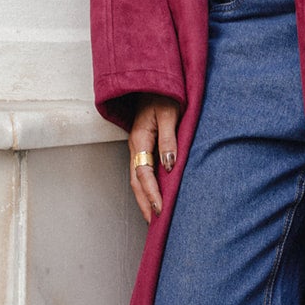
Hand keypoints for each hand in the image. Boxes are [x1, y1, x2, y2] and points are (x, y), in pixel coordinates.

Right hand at [128, 93, 181, 219]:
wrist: (152, 82)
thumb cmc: (163, 96)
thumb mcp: (169, 114)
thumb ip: (169, 139)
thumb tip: (169, 166)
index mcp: (140, 139)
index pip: (143, 173)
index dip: (151, 193)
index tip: (160, 209)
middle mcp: (135, 146)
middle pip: (136, 181)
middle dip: (144, 202)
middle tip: (155, 223)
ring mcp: (137, 147)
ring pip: (137, 178)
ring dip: (143, 198)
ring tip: (153, 217)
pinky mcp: (143, 146)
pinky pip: (142, 171)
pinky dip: (146, 187)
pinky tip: (154, 196)